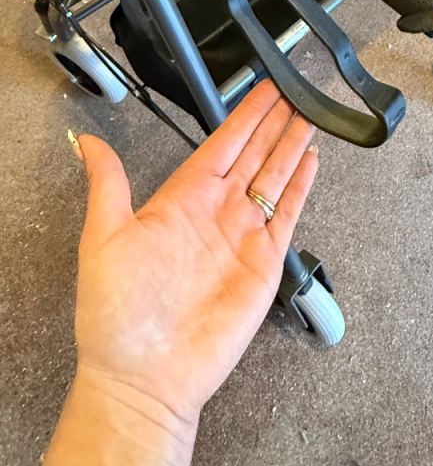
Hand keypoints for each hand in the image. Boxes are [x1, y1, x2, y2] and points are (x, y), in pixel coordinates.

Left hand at [74, 80, 317, 424]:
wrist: (145, 376)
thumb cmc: (117, 314)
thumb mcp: (102, 238)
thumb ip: (107, 185)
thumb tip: (89, 143)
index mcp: (180, 199)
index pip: (220, 144)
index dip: (244, 115)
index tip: (262, 89)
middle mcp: (215, 212)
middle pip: (253, 154)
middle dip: (273, 122)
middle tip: (295, 91)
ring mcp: (242, 237)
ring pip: (273, 177)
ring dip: (291, 146)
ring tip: (309, 116)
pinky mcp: (263, 264)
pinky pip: (287, 216)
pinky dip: (300, 187)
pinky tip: (310, 162)